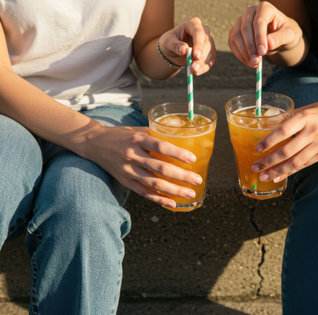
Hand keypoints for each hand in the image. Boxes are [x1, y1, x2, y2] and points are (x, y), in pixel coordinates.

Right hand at [84, 126, 202, 208]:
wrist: (94, 143)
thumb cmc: (121, 135)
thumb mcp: (137, 130)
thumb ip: (156, 135)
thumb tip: (181, 139)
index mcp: (137, 139)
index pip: (160, 146)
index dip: (177, 154)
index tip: (193, 159)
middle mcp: (132, 155)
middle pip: (160, 168)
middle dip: (181, 176)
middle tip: (198, 180)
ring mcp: (128, 170)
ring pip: (154, 183)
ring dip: (174, 190)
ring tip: (190, 194)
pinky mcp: (125, 181)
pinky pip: (144, 193)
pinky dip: (159, 199)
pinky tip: (172, 203)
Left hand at [158, 17, 215, 74]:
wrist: (173, 50)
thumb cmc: (170, 43)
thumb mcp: (168, 43)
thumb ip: (175, 45)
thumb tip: (184, 50)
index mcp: (193, 24)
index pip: (198, 32)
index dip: (198, 45)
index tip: (195, 56)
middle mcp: (203, 30)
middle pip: (206, 43)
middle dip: (200, 57)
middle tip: (193, 68)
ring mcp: (208, 41)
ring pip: (210, 52)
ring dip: (202, 64)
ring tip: (193, 72)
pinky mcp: (210, 52)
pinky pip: (211, 60)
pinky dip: (205, 67)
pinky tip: (197, 72)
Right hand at [228, 1, 301, 66]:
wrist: (278, 36)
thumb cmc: (285, 33)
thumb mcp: (289, 35)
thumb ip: (280, 38)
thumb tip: (268, 44)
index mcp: (265, 8)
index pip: (259, 21)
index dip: (259, 37)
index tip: (262, 52)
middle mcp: (250, 12)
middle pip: (245, 28)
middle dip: (250, 47)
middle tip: (256, 61)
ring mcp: (241, 21)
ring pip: (236, 36)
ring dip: (244, 52)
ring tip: (254, 63)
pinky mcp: (235, 31)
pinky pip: (232, 43)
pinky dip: (239, 54)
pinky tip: (249, 61)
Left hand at [251, 100, 317, 181]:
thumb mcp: (306, 109)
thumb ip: (289, 118)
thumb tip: (268, 127)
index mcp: (305, 117)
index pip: (284, 131)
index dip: (269, 141)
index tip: (257, 149)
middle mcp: (313, 131)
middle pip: (287, 151)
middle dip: (269, 161)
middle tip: (255, 167)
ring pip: (296, 162)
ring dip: (278, 171)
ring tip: (264, 176)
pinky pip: (305, 165)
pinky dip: (290, 172)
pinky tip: (279, 176)